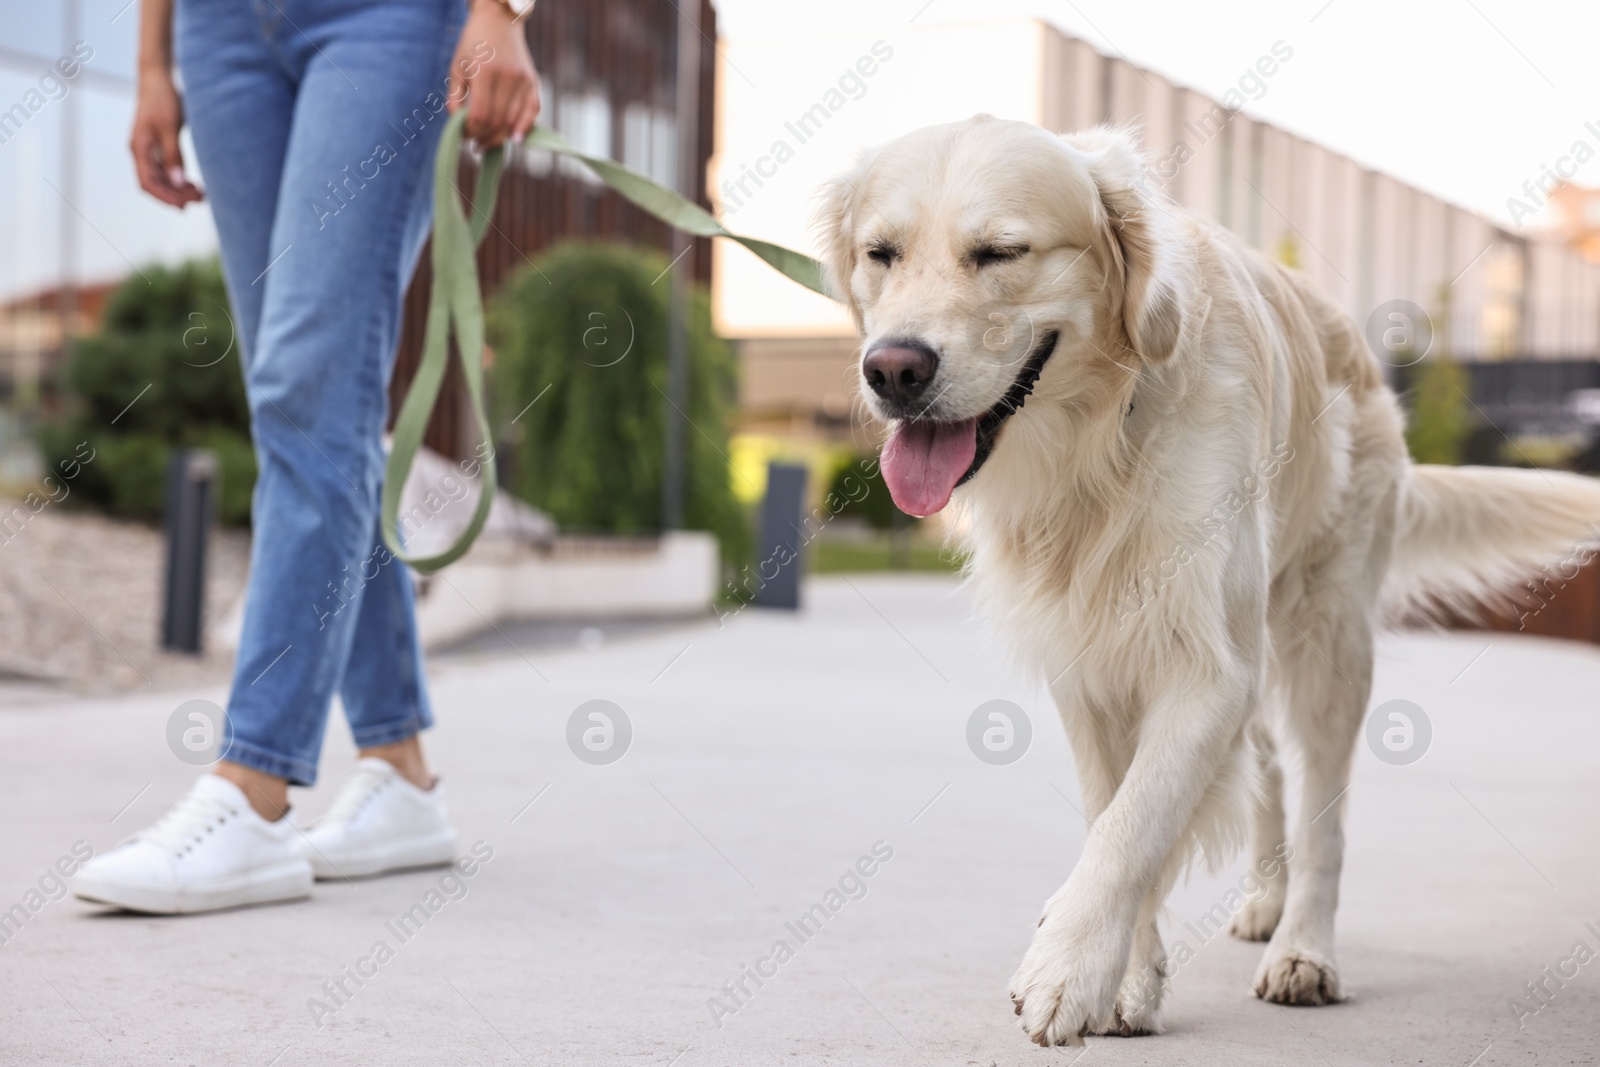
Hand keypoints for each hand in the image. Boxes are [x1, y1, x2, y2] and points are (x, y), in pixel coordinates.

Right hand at [130, 68, 202, 207]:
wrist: (158, 78)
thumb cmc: (162, 98)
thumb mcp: (170, 127)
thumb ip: (174, 155)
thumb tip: (178, 183)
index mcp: (139, 148)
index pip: (148, 183)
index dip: (166, 197)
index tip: (184, 206)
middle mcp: (141, 152)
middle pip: (155, 183)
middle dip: (176, 195)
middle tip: (200, 201)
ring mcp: (149, 149)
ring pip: (162, 178)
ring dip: (179, 189)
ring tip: (200, 195)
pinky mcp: (158, 146)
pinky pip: (166, 169)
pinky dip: (179, 178)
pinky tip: (193, 184)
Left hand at [448, 0, 540, 147]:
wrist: (498, 22)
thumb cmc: (472, 46)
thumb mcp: (456, 68)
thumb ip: (455, 98)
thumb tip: (458, 126)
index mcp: (484, 72)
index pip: (480, 115)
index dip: (471, 132)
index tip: (464, 137)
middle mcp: (507, 77)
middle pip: (498, 122)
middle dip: (485, 138)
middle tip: (476, 146)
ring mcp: (523, 80)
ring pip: (514, 121)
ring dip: (501, 138)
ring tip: (489, 144)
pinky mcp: (533, 82)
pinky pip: (532, 112)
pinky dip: (524, 128)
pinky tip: (514, 139)